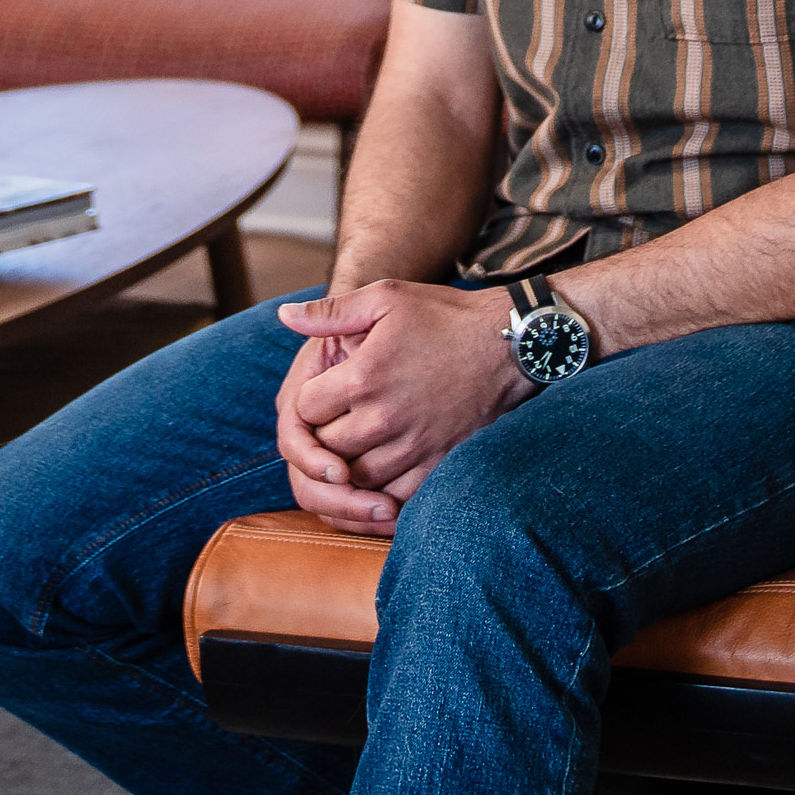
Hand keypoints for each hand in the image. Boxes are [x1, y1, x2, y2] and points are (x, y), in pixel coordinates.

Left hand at [278, 281, 531, 510]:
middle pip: (324, 450)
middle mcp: (382, 418)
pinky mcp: (438, 463)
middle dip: (322, 439)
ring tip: (353, 449)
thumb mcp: (385, 297)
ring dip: (348, 469)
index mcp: (362, 377)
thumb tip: (284, 315)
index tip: (322, 396)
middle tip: (334, 425)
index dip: (306, 404)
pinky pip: (396, 496)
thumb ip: (330, 312)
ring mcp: (412, 445)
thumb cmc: (446, 316)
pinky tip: (382, 475)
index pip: (303, 410)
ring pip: (356, 479)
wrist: (509, 344)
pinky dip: (382, 492)